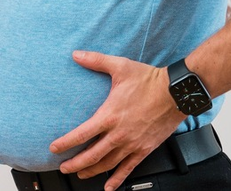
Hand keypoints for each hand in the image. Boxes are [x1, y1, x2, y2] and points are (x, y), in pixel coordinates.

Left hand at [49, 51, 184, 190]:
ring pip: (108, 164)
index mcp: (110, 115)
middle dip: (75, 164)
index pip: (82, 134)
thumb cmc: (149, 80)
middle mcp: (119, 133)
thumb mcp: (120, 66)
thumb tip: (76, 54)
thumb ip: (95, 60)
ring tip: (80, 174)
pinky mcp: (145, 149)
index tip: (54, 148)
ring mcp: (132, 144)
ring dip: (92, 171)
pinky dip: (117, 179)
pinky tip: (109, 186)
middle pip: (92, 155)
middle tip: (63, 168)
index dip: (66, 143)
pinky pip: (129, 168)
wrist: (176, 92)